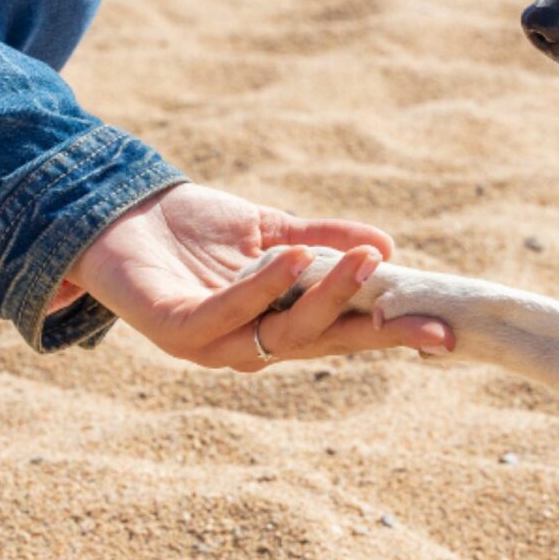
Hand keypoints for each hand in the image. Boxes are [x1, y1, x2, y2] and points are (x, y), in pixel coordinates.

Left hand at [64, 184, 452, 369]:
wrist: (112, 214)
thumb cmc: (191, 230)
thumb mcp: (269, 230)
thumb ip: (321, 240)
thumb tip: (386, 247)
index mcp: (276, 326)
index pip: (344, 332)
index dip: (392, 330)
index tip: (446, 330)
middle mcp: (248, 345)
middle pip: (322, 341)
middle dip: (376, 329)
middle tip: (425, 316)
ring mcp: (210, 343)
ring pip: (281, 332)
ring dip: (326, 297)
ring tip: (363, 261)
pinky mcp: (172, 327)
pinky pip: (225, 314)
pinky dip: (261, 288)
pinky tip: (291, 256)